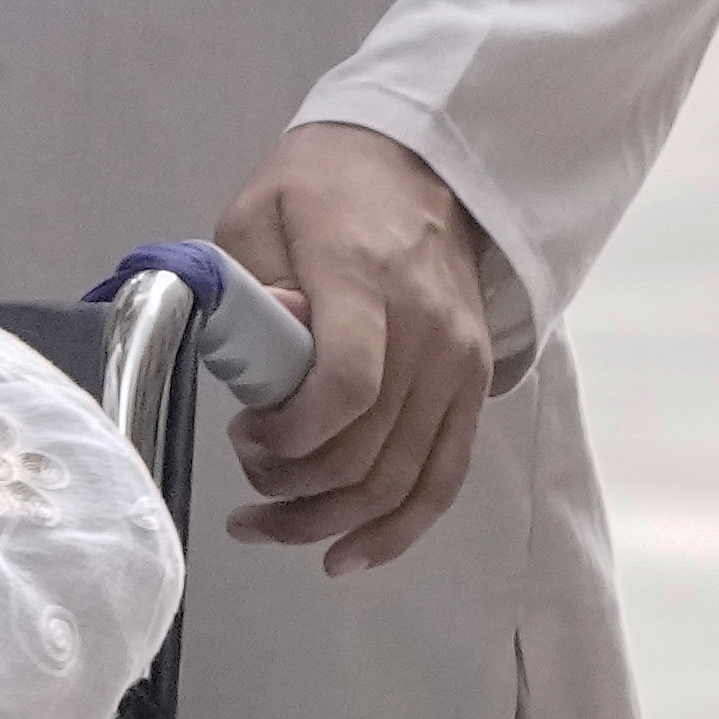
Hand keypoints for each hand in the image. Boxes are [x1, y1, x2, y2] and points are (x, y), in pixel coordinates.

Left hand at [215, 119, 496, 570]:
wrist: (416, 162)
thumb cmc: (322, 189)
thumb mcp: (259, 214)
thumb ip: (252, 288)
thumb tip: (268, 352)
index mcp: (367, 280)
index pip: (346, 387)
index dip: (291, 437)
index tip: (244, 433)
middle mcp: (427, 329)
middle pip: (367, 451)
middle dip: (291, 488)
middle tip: (245, 474)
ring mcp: (459, 363)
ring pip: (401, 480)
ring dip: (326, 521)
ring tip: (265, 523)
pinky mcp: (474, 386)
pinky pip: (444, 477)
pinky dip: (397, 530)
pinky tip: (346, 557)